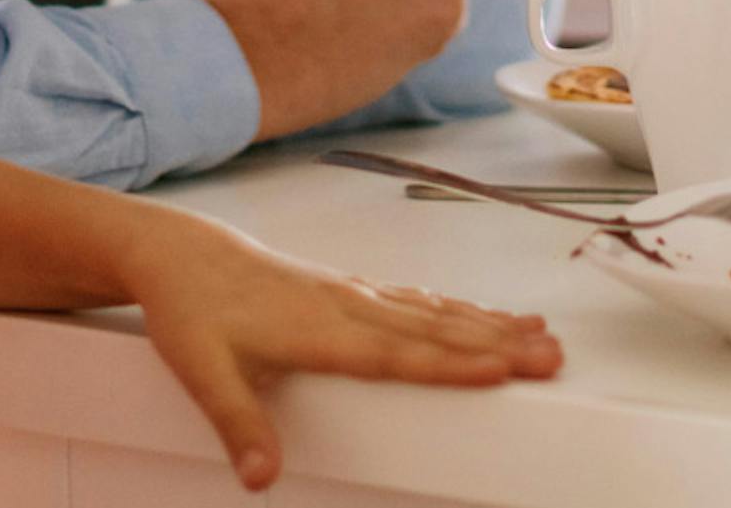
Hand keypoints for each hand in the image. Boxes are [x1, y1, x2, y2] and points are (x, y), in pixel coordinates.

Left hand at [116, 209, 561, 490]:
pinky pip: (414, 300)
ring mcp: (350, 295)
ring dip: (487, 325)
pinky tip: (480, 316)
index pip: (397, 355)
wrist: (178, 252)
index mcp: (317, 331)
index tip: (503, 370)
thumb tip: (261, 478)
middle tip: (552, 356)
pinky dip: (454, 308)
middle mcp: (345, 308)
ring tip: (540, 334)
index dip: (452, 366)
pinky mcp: (347, 289)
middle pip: (434, 332)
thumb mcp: (201, 371)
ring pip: (433, 312)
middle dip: (497, 345)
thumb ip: (238, 424)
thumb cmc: (191, 309)